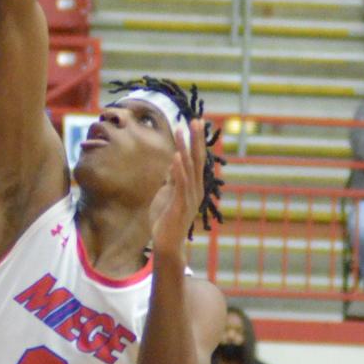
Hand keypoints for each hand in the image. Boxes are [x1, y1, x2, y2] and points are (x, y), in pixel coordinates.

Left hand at [149, 120, 206, 257]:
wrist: (166, 243)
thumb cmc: (166, 218)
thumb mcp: (168, 193)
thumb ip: (173, 178)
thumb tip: (174, 161)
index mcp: (193, 185)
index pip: (196, 159)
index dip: (196, 141)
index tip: (195, 122)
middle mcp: (195, 189)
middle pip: (197, 159)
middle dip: (196, 139)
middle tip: (196, 120)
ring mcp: (189, 197)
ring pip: (188, 168)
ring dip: (185, 148)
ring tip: (182, 131)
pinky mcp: (180, 205)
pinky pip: (180, 184)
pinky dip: (178, 169)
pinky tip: (176, 156)